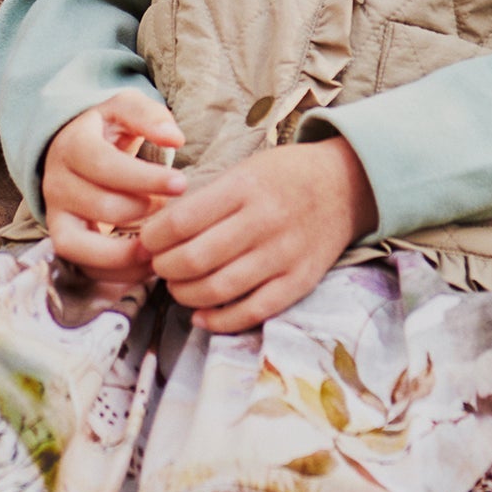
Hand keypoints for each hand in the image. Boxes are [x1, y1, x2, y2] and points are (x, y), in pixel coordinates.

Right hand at [42, 92, 187, 289]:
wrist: (73, 147)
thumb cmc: (107, 129)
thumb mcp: (125, 108)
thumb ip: (149, 116)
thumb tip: (175, 138)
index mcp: (72, 145)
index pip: (104, 165)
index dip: (144, 178)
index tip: (181, 183)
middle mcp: (56, 182)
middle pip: (101, 206)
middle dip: (144, 211)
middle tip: (171, 207)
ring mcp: (56, 214)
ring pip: (83, 245)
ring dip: (127, 252)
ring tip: (161, 245)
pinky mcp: (63, 239)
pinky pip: (83, 266)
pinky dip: (116, 273)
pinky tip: (148, 262)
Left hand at [140, 136, 376, 334]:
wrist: (345, 185)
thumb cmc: (283, 176)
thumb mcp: (243, 171)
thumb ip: (203, 200)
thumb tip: (154, 233)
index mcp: (244, 188)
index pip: (181, 221)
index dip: (152, 238)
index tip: (146, 242)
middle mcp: (264, 222)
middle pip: (195, 259)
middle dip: (164, 268)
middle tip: (159, 265)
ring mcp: (284, 255)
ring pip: (218, 290)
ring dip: (185, 295)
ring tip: (178, 286)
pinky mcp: (299, 282)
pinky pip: (252, 312)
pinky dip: (219, 320)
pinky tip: (201, 315)